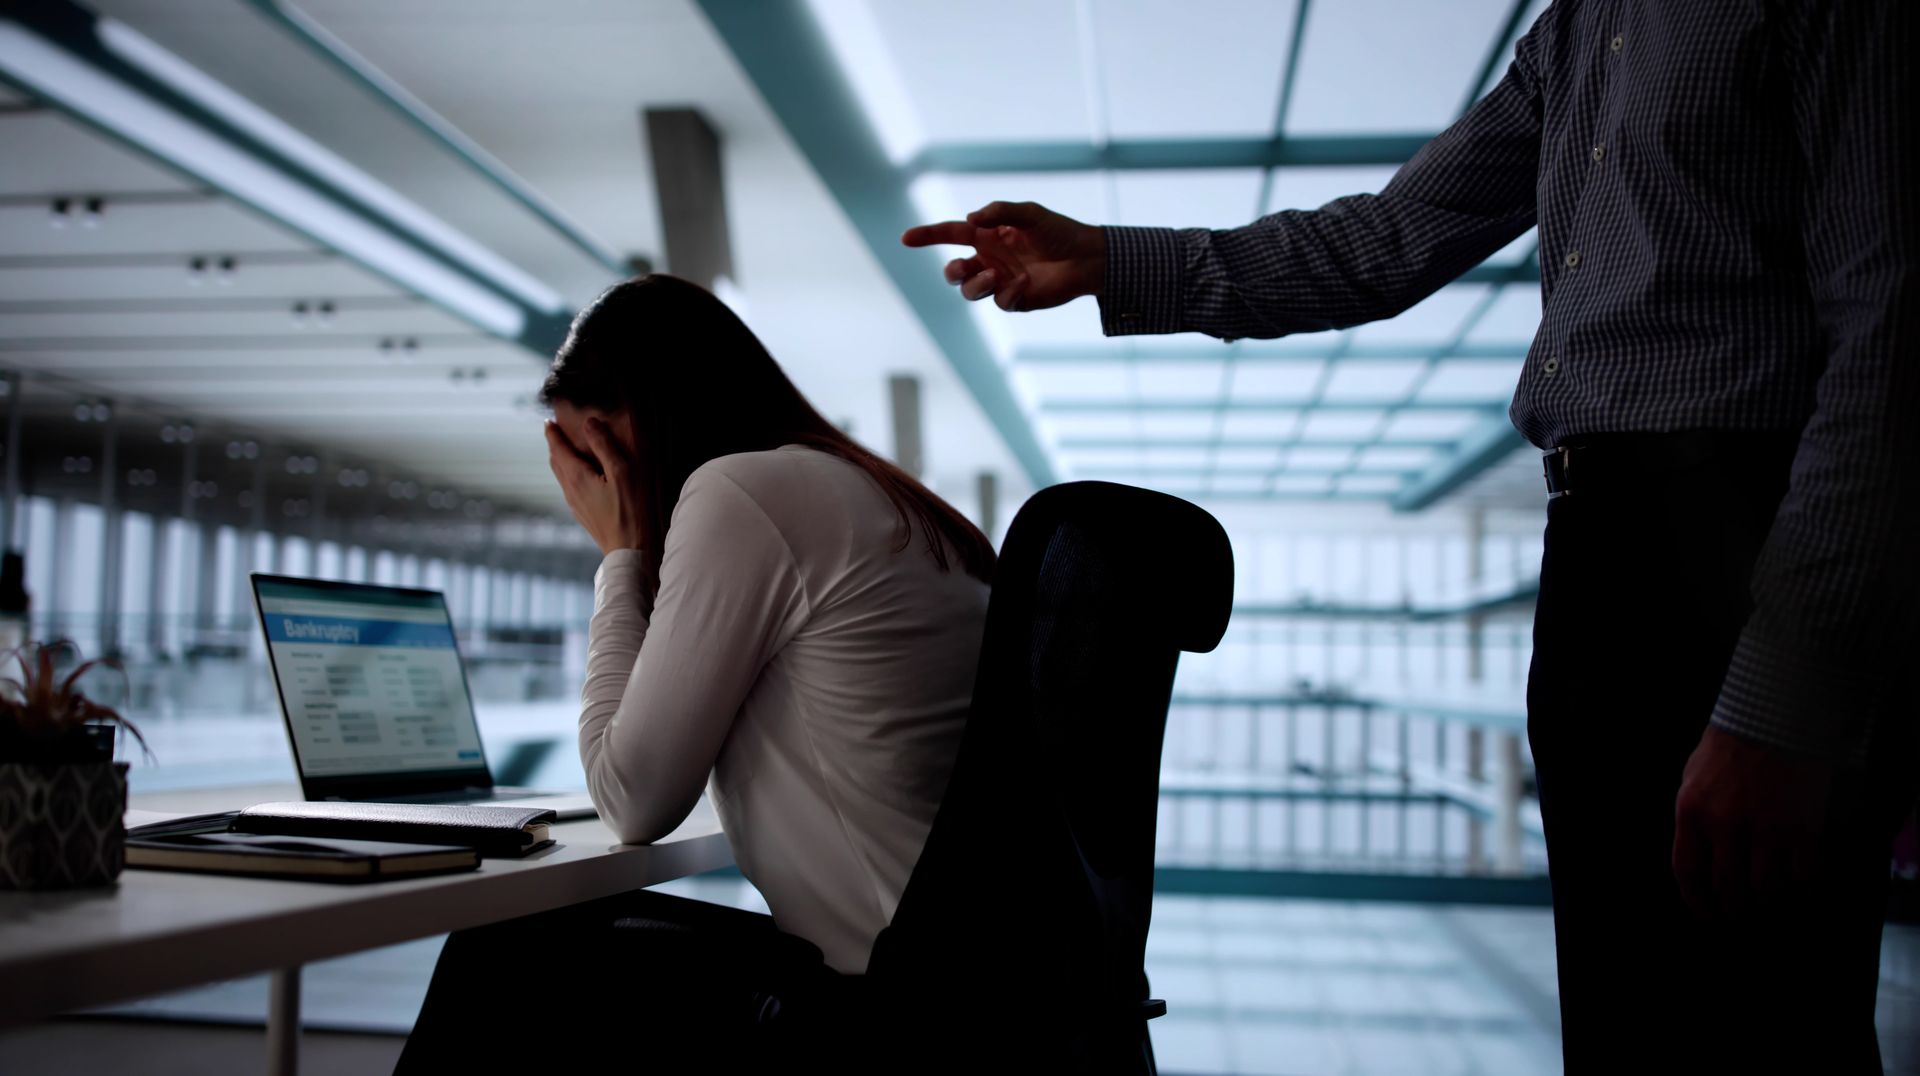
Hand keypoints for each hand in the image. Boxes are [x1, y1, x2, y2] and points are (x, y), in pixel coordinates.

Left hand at [545, 417, 645, 555]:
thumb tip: (589, 423)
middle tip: (554, 431)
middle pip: (555, 462)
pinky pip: (570, 487)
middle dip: (554, 445)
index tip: (548, 421)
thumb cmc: (631, 511)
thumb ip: (604, 446)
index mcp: (577, 477)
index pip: (558, 449)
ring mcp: (575, 504)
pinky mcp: (583, 514)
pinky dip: (569, 473)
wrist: (629, 551)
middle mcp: (570, 490)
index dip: (552, 433)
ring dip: (560, 460)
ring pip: (561, 476)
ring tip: (565, 450)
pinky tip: (580, 475)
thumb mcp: (622, 472)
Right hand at [901, 201, 1106, 311]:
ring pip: (971, 291)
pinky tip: (1025, 282)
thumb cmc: (1059, 232)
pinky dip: (1008, 293)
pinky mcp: (1016, 300)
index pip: (950, 234)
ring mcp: (1001, 281)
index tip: (906, 238)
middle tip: (962, 268)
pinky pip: (1000, 302)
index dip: (927, 236)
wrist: (1087, 259)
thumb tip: (970, 220)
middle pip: (954, 272)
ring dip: (977, 285)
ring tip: (995, 276)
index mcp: (987, 236)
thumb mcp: (1029, 214)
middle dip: (952, 272)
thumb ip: (999, 212)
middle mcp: (990, 259)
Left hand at [1672, 725, 1834, 921]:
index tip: (1706, 916)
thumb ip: (1693, 816)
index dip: (1696, 902)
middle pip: (1728, 888)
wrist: (1775, 717)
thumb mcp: (1693, 778)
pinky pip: (1805, 876)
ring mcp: (1766, 829)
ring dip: (1768, 902)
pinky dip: (1805, 888)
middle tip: (1740, 916)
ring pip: (1766, 889)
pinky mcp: (1802, 829)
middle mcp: (1726, 826)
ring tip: (1770, 903)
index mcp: (1692, 812)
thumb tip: (1698, 855)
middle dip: (1733, 910)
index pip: (1688, 872)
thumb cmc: (1730, 747)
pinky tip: (1803, 886)